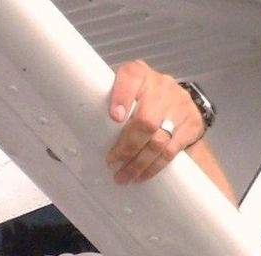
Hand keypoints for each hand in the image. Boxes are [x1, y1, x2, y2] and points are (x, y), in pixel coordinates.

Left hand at [105, 60, 202, 184]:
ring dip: (138, 163)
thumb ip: (102, 106)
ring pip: (158, 140)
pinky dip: (153, 167)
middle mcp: (161, 86)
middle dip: (127, 148)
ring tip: (123, 176)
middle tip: (112, 164)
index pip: (131, 76)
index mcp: (138, 74)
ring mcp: (179, 105)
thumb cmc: (140, 100)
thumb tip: (69, 141)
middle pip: (145, 120)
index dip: (122, 97)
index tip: (114, 117)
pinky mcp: (191, 124)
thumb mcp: (122, 93)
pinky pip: (171, 151)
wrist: (178, 103)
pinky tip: (141, 175)